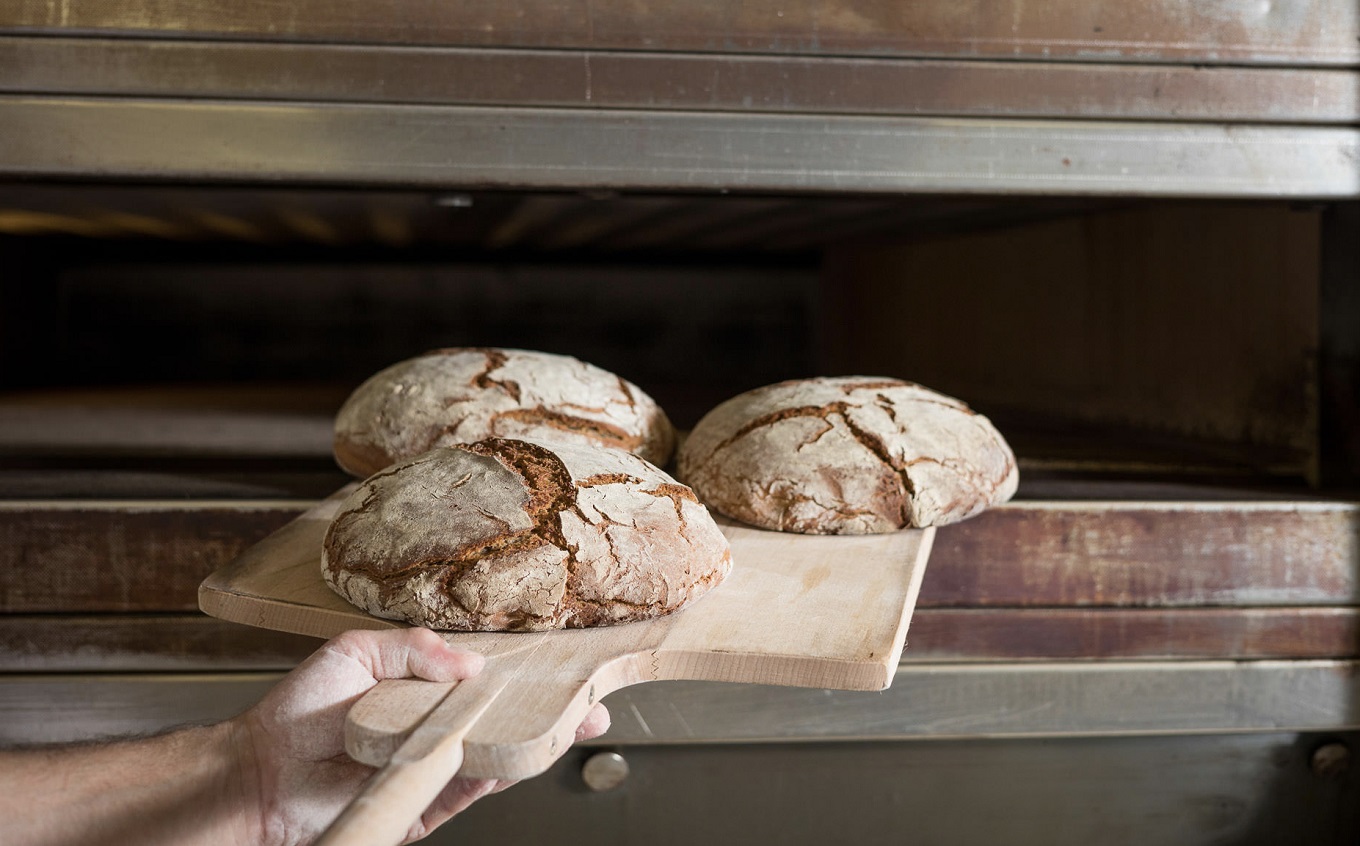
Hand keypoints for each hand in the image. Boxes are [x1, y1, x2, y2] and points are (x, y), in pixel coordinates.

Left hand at [232, 627, 609, 845]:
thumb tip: (472, 662)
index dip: (525, 671)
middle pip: (505, 719)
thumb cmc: (298, 711)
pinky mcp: (425, 807)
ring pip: (497, 756)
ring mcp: (433, 767)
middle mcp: (435, 728)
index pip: (486, 679)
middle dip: (550, 711)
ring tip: (573, 726)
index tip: (562, 660)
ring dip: (536, 743)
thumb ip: (413, 647)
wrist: (260, 773)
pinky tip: (521, 755)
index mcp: (423, 690)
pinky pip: (469, 790)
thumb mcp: (354, 652)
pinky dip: (497, 775)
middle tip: (589, 701)